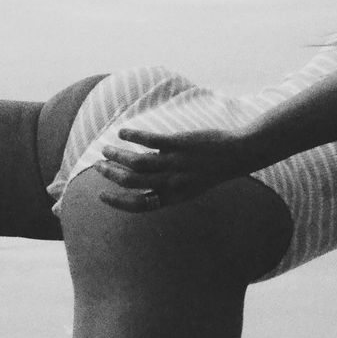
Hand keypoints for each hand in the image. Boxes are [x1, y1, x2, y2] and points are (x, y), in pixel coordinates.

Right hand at [94, 126, 252, 212]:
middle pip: (132, 182)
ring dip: (117, 156)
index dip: (117, 202)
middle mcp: (172, 182)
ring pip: (137, 162)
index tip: (101, 196)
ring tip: (105, 148)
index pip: (139, 205)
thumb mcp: (191, 186)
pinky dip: (132, 136)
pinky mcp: (179, 144)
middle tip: (98, 166)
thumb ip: (168, 186)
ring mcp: (175, 163)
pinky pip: (149, 141)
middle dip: (111, 175)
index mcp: (174, 197)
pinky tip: (122, 132)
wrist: (238, 154)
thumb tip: (144, 177)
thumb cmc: (213, 170)